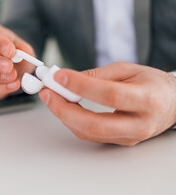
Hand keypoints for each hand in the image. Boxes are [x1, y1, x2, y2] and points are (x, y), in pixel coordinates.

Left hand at [39, 62, 175, 145]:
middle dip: (64, 109)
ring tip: (51, 96)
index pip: (109, 95)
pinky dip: (72, 120)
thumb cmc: (151, 84)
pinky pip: (90, 135)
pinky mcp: (120, 141)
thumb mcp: (128, 69)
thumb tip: (68, 79)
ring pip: (89, 133)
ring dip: (64, 115)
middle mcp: (139, 123)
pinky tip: (64, 107)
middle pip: (95, 124)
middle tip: (47, 93)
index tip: (59, 76)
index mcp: (146, 99)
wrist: (171, 103)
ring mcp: (129, 136)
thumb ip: (98, 74)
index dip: (81, 86)